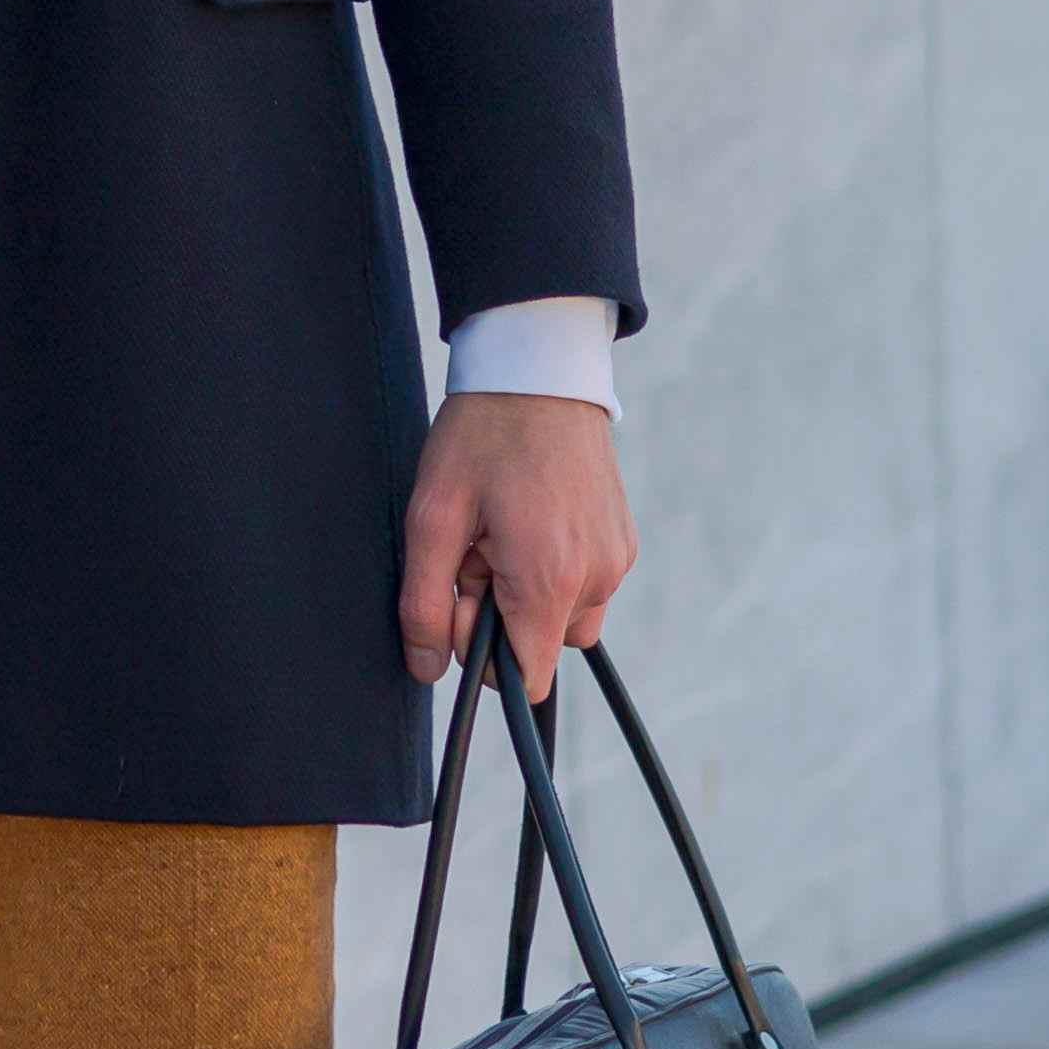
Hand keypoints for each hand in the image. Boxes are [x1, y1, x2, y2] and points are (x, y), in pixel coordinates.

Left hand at [397, 383, 636, 695]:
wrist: (540, 369)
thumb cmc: (483, 435)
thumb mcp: (433, 517)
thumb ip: (425, 604)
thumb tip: (426, 670)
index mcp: (548, 578)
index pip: (528, 679)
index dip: (484, 654)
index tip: (464, 599)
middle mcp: (596, 577)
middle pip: (542, 647)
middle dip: (501, 614)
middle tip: (478, 546)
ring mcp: (617, 559)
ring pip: (564, 618)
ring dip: (528, 592)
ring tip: (504, 530)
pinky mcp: (623, 541)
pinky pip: (586, 585)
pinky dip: (554, 568)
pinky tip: (531, 519)